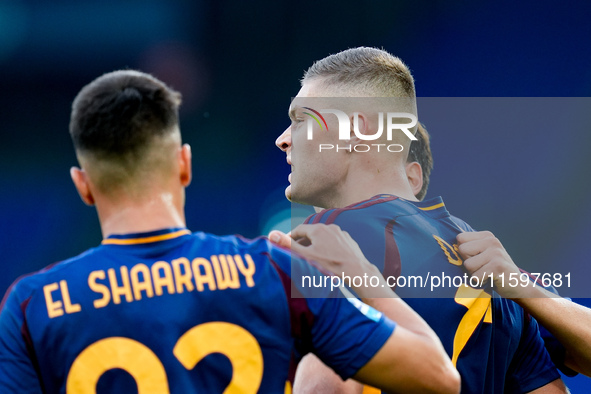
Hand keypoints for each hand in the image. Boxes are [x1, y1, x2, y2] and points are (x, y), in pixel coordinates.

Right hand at [269, 224, 383, 291]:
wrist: (357, 272)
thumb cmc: (330, 266)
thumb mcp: (306, 256)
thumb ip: (288, 245)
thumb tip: (271, 234)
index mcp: (318, 229)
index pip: (298, 230)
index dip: (290, 237)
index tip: (285, 245)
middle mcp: (330, 227)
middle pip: (311, 233)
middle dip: (302, 242)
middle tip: (296, 252)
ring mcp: (341, 233)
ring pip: (323, 237)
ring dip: (315, 244)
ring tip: (310, 256)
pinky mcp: (349, 241)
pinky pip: (334, 242)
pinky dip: (327, 247)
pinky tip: (326, 258)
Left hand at [456, 231, 530, 298]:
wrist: (517, 286)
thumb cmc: (493, 271)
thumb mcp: (482, 254)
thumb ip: (469, 248)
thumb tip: (445, 245)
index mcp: (487, 235)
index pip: (460, 238)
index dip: (464, 252)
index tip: (477, 258)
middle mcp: (492, 241)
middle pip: (462, 250)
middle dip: (468, 263)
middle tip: (483, 267)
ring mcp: (496, 252)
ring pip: (467, 265)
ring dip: (475, 274)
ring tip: (487, 274)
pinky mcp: (498, 266)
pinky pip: (475, 276)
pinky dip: (480, 282)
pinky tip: (491, 280)